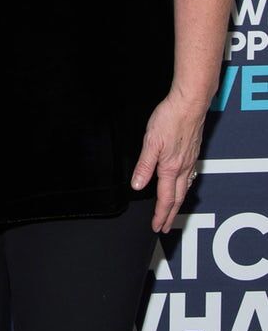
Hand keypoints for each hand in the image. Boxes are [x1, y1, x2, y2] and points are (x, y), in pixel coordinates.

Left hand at [130, 91, 205, 232]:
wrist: (190, 103)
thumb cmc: (170, 119)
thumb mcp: (150, 142)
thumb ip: (144, 166)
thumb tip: (137, 186)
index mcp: (170, 168)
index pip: (165, 198)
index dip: (160, 214)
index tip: (157, 226)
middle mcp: (182, 168)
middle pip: (177, 198)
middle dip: (170, 214)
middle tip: (165, 227)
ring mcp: (190, 160)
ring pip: (185, 188)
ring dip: (178, 202)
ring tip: (173, 210)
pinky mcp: (193, 152)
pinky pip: (189, 176)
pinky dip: (184, 187)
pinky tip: (183, 184)